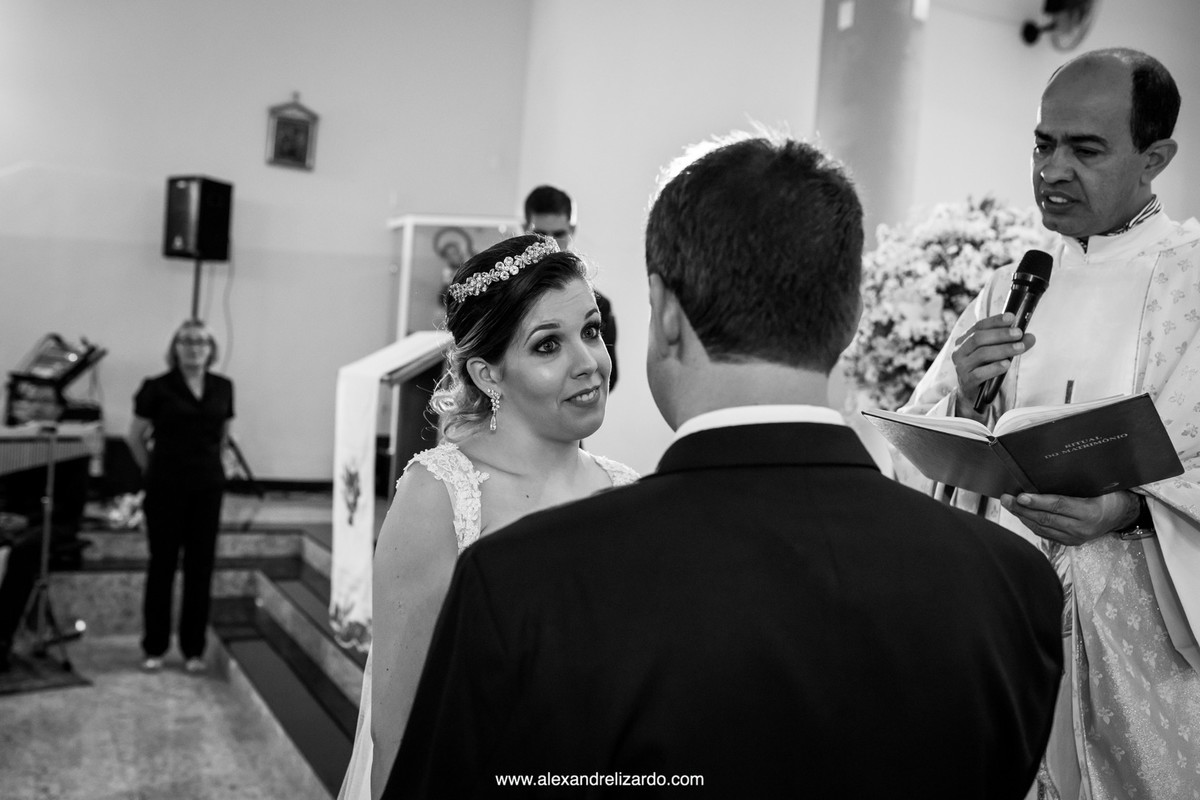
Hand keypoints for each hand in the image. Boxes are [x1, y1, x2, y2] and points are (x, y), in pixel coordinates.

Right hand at [951, 313, 1035, 419]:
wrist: (972, 394)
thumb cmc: (985, 369)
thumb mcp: (996, 354)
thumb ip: (1011, 344)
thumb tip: (1030, 337)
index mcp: (963, 341)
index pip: (978, 326)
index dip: (995, 321)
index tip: (1012, 318)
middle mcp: (959, 352)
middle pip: (979, 338)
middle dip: (1001, 334)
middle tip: (1019, 333)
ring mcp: (961, 367)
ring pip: (982, 354)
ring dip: (1003, 349)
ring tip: (1020, 348)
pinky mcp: (967, 381)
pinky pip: (980, 373)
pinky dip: (995, 367)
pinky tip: (1007, 364)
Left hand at [999, 490, 1139, 545]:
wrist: (1122, 515)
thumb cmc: (1109, 495)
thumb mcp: (1099, 485)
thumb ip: (1076, 481)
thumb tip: (1049, 468)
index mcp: (1090, 512)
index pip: (1059, 506)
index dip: (1038, 501)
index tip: (1021, 496)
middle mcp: (1081, 528)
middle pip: (1046, 518)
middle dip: (1022, 508)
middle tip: (1006, 498)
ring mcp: (1075, 538)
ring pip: (1042, 528)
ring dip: (1023, 516)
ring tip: (1009, 504)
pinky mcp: (1070, 542)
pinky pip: (1045, 534)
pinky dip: (1031, 523)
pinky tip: (1021, 514)